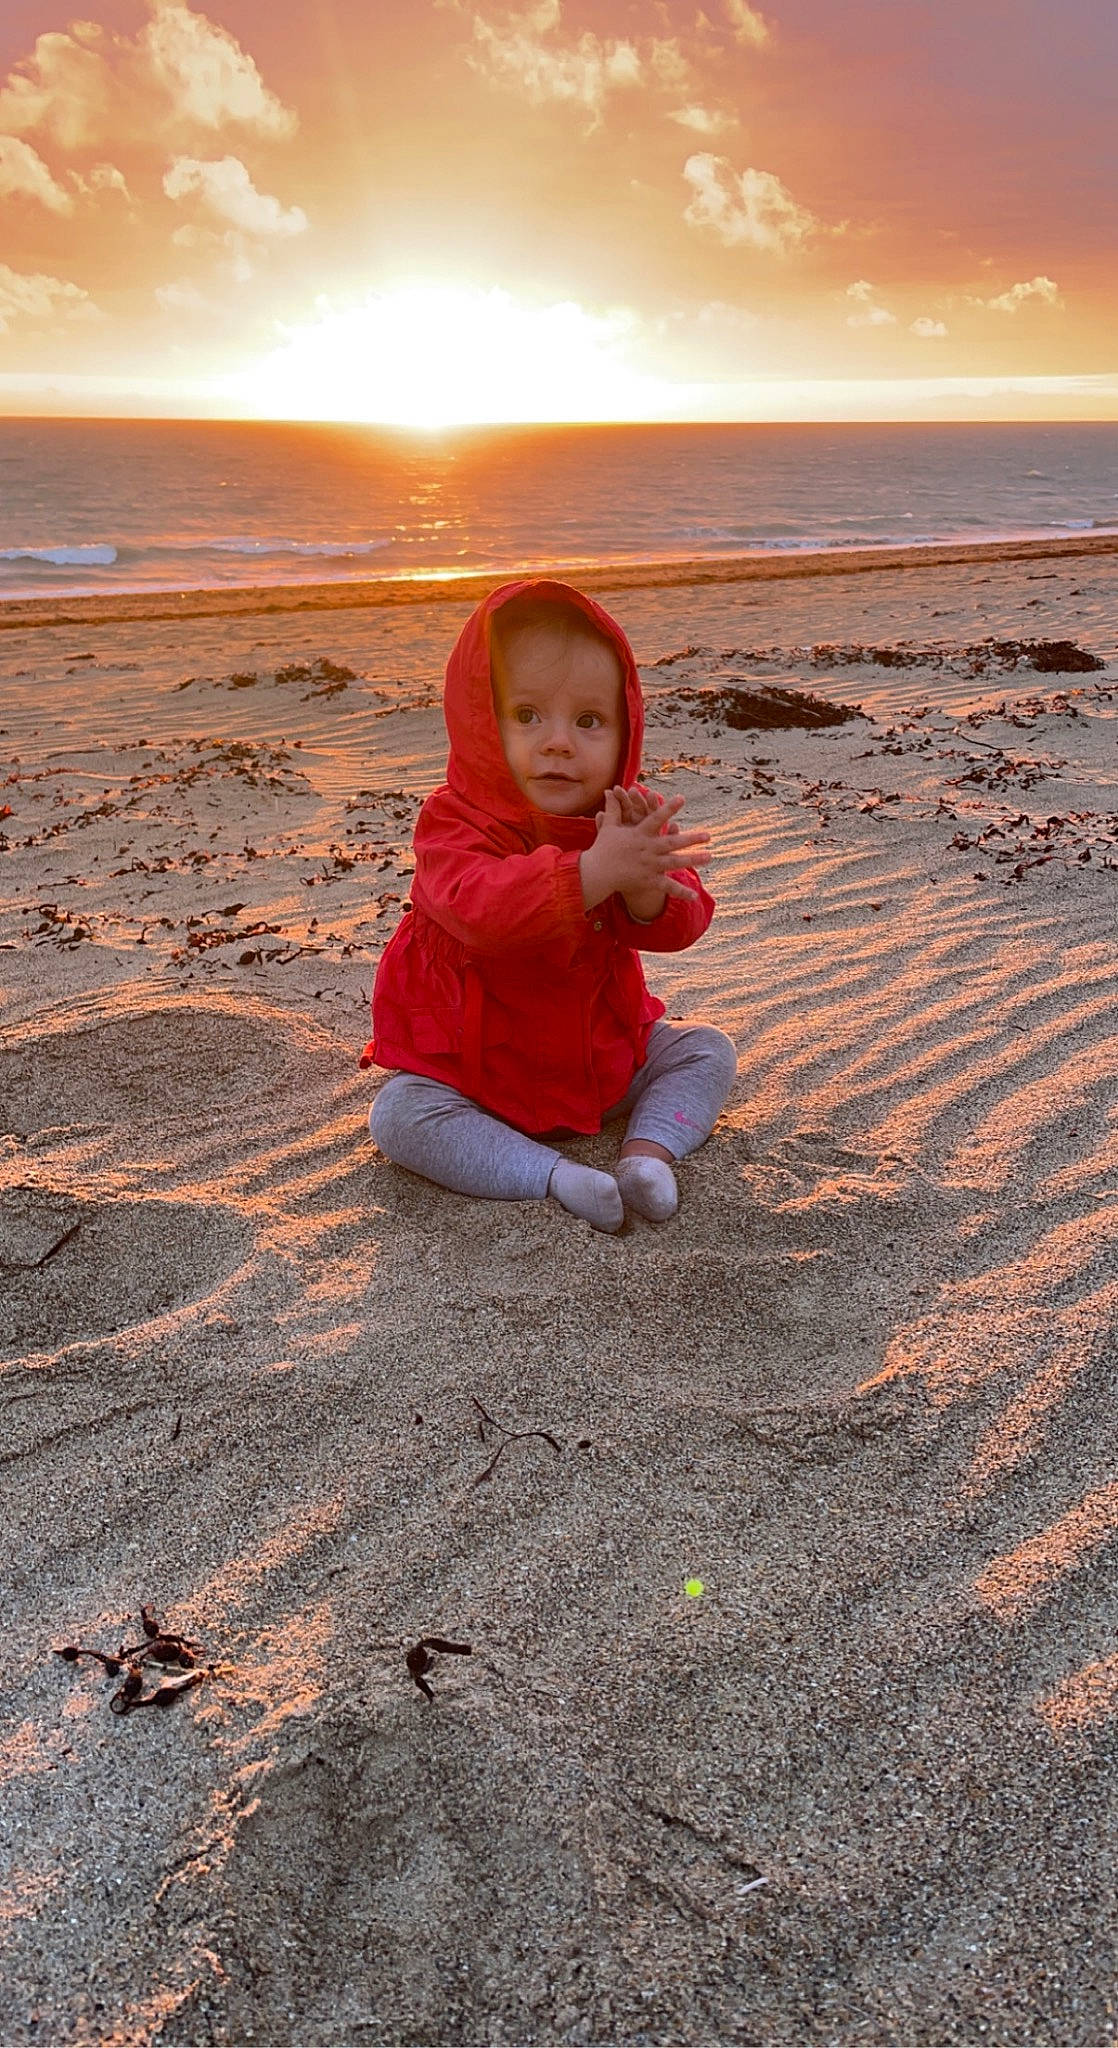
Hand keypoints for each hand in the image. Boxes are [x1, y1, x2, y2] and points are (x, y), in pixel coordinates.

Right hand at [579, 786, 709, 915]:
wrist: (596, 873)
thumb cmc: (603, 848)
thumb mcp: (609, 826)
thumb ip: (613, 808)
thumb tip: (609, 790)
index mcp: (639, 834)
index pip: (656, 818)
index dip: (668, 808)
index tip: (682, 798)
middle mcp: (647, 849)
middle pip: (672, 843)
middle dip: (691, 839)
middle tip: (708, 835)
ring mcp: (649, 866)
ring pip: (674, 862)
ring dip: (693, 860)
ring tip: (709, 856)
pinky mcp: (648, 880)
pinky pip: (667, 886)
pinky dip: (680, 892)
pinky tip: (694, 896)